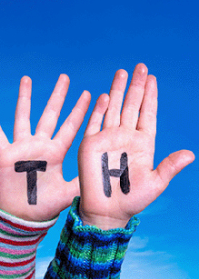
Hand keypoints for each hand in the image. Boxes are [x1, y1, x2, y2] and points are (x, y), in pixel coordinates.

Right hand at [0, 75, 89, 220]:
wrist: (21, 217)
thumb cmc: (45, 207)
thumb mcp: (70, 193)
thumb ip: (84, 181)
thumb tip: (106, 177)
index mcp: (56, 153)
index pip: (70, 127)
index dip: (80, 111)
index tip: (91, 94)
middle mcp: (39, 146)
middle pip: (50, 115)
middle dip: (58, 96)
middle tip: (65, 77)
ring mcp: (21, 148)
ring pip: (23, 117)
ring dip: (25, 98)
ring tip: (27, 78)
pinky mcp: (4, 155)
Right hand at [77, 64, 192, 228]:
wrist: (106, 211)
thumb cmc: (132, 200)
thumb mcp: (156, 183)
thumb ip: (170, 166)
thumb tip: (191, 154)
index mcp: (144, 144)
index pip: (148, 114)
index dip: (151, 97)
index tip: (153, 79)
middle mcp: (126, 138)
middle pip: (132, 106)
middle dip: (136, 86)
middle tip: (140, 67)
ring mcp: (108, 140)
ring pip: (114, 109)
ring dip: (118, 91)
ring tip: (123, 72)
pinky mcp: (90, 145)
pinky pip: (94, 123)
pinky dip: (99, 109)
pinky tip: (104, 96)